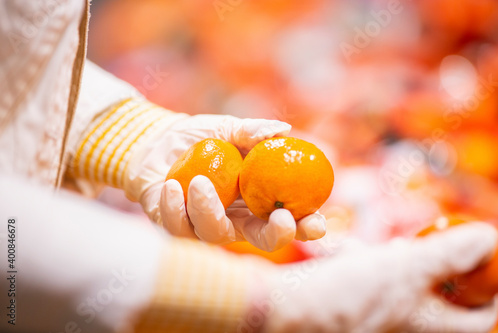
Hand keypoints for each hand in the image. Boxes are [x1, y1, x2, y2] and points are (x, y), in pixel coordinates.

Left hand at [125, 114, 326, 250]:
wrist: (158, 141)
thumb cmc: (200, 137)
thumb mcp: (228, 129)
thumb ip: (254, 131)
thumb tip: (284, 130)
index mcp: (255, 200)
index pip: (287, 220)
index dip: (306, 227)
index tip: (318, 224)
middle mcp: (235, 218)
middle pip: (262, 240)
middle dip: (277, 236)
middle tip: (282, 220)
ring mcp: (206, 226)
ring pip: (215, 235)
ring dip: (210, 211)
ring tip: (199, 182)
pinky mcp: (175, 226)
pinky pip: (179, 228)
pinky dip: (176, 208)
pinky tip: (172, 186)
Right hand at [258, 222, 497, 331]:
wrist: (283, 309)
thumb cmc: (344, 296)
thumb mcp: (404, 269)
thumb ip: (450, 253)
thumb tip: (489, 236)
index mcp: (427, 329)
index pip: (479, 318)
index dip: (489, 289)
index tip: (484, 259)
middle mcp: (406, 328)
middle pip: (441, 296)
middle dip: (436, 263)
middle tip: (430, 241)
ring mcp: (380, 318)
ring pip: (404, 284)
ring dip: (398, 258)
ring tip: (385, 246)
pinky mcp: (355, 306)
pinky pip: (374, 282)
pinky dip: (370, 264)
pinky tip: (353, 252)